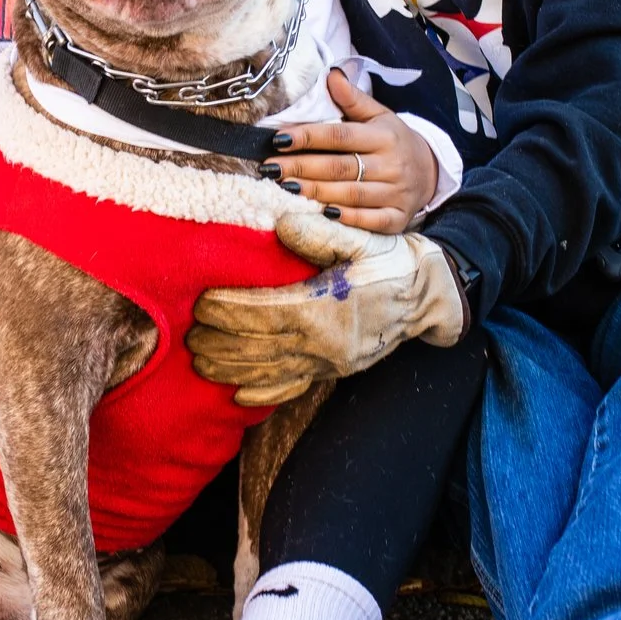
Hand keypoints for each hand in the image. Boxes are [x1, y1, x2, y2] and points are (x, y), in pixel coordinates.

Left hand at [187, 213, 466, 405]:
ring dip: (230, 369)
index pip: (261, 312)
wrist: (431, 295)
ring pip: (268, 372)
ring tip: (201, 361)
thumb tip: (282, 224)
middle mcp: (322, 343)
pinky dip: (263, 394)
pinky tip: (239, 395)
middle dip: (218, 342)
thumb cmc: (392, 263)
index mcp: (323, 308)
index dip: (227, 310)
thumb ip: (320, 234)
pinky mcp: (335, 372)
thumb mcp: (361, 240)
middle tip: (190, 334)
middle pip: (257, 347)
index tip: (202, 303)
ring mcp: (328, 362)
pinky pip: (293, 389)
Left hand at [261, 71, 436, 233]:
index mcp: (384, 136)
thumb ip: (353, 99)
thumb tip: (330, 74)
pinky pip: (371, 221)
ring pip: (351, 195)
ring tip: (286, 187)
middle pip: (341, 167)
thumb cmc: (394, 141)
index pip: (340, 135)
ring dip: (317, 192)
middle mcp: (392, 165)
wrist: (431, 172)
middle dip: (302, 167)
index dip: (308, 137)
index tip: (279, 139)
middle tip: (271, 168)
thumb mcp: (379, 115)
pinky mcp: (398, 218)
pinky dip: (348, 218)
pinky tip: (324, 212)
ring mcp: (396, 193)